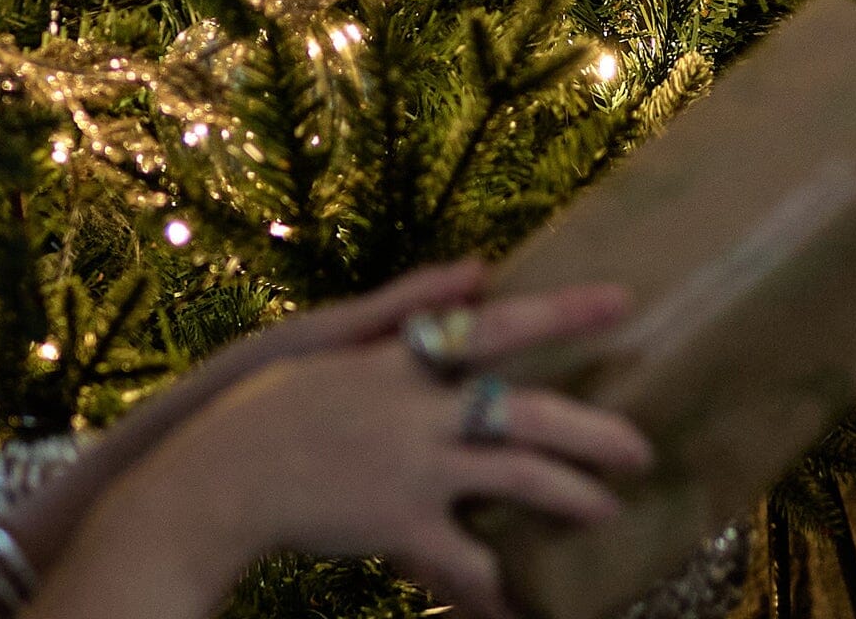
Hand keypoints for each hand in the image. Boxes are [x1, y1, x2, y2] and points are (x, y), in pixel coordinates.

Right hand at [63, 284, 650, 617]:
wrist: (213, 477)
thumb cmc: (259, 407)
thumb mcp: (324, 339)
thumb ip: (404, 307)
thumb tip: (475, 269)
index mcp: (401, 359)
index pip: (497, 325)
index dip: (564, 313)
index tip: (622, 303)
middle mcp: (417, 407)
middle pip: (527, 411)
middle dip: (593, 429)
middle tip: (641, 446)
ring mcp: (411, 464)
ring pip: (516, 477)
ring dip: (570, 495)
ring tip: (608, 511)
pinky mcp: (397, 520)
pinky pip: (463, 558)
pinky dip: (492, 585)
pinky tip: (516, 605)